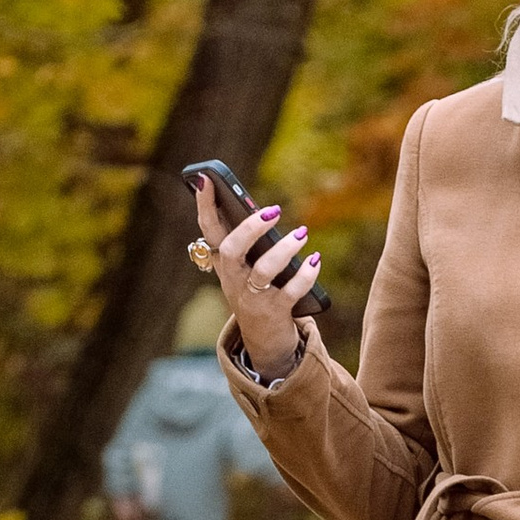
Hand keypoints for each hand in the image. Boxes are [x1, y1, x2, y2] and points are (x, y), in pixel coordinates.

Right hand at [195, 175, 321, 380]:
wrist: (264, 341)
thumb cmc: (257, 292)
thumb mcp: (246, 267)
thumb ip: (250, 241)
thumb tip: (265, 212)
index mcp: (224, 263)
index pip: (208, 230)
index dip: (204, 205)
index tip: (206, 178)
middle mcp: (233, 280)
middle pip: (232, 249)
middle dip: (250, 227)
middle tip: (274, 211)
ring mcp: (252, 298)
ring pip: (263, 271)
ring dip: (284, 250)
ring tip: (302, 234)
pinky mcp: (274, 312)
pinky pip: (290, 292)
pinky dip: (305, 275)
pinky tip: (315, 260)